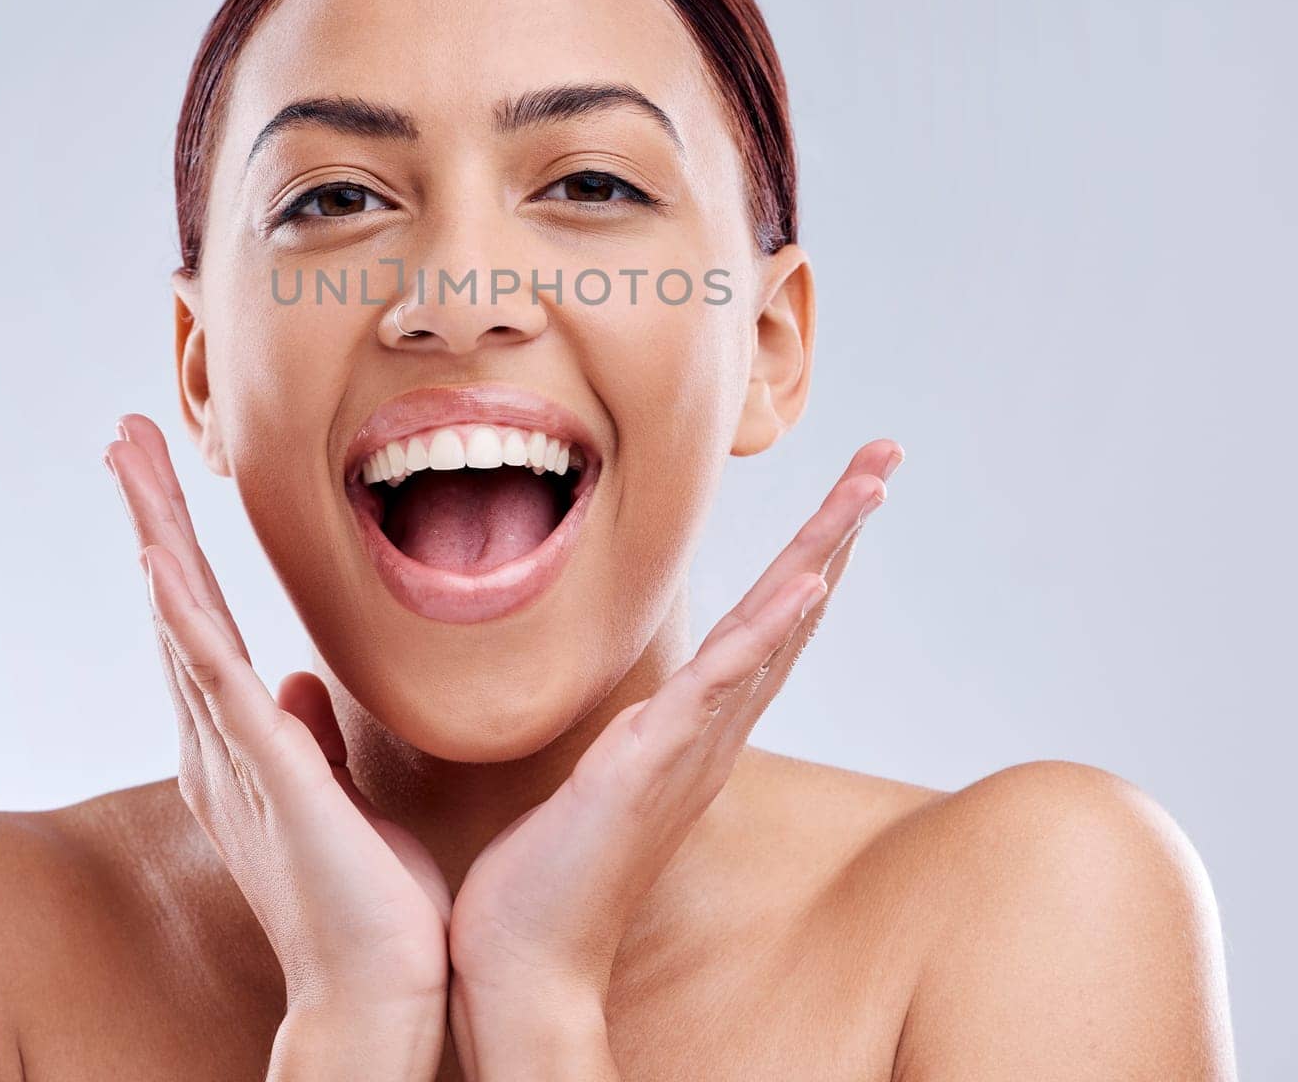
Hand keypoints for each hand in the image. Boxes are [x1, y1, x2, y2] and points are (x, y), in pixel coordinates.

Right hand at [102, 413, 451, 1070]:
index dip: (176, 546)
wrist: (379, 986)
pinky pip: (216, 682)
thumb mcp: (335, 791)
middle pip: (177, 605)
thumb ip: (308, 734)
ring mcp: (237, 754)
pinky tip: (157, 564)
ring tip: (127, 461)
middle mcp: (221, 739)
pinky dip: (182, 620)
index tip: (158, 478)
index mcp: (242, 739)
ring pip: (184, 622)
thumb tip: (298, 682)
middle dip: (150, 516)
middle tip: (122, 437)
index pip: (201, 620)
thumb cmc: (366, 897)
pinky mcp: (268, 772)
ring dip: (155, 536)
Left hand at [446, 438, 903, 1058]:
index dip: (814, 549)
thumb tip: (635, 696)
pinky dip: (770, 634)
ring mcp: (692, 744)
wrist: (527, 959)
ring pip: (773, 631)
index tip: (850, 486)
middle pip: (796, 608)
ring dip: (823, 555)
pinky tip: (806, 587)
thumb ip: (633, 726)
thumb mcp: (601, 768)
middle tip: (886, 455)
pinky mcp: (653, 762)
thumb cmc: (552, 869)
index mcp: (700, 722)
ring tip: (866, 489)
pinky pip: (723, 687)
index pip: (770, 618)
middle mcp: (713, 728)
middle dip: (840, 527)